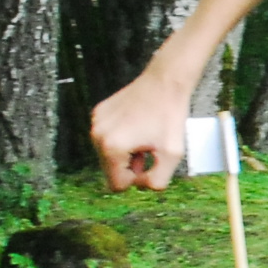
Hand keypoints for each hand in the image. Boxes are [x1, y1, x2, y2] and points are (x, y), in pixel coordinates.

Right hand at [91, 68, 193, 190]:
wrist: (164, 82)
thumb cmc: (170, 118)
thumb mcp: (172, 156)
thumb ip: (157, 181)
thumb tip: (139, 185)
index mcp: (112, 148)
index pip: (117, 185)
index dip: (137, 180)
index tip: (150, 163)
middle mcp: (97, 136)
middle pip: (111, 170)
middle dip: (130, 165)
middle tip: (149, 148)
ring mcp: (95, 122)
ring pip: (108, 154)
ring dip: (126, 152)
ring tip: (143, 137)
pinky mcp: (97, 112)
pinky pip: (107, 137)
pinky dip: (121, 137)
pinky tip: (137, 126)